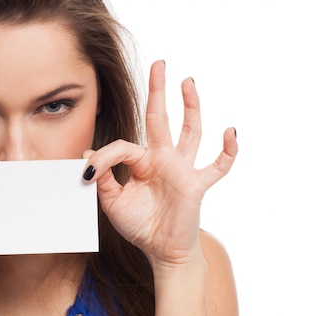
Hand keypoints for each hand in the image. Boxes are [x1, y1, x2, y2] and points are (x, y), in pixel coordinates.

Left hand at [83, 60, 236, 268]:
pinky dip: (227, 151)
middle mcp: (163, 160)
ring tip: (188, 82)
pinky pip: (218, 166)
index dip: (103, 157)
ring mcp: (182, 169)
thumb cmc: (140, 225)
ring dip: (191, 107)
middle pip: (161, 118)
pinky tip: (230, 132)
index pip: (123, 146)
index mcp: (142, 162)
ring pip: (190, 131)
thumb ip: (100, 178)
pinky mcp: (197, 185)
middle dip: (159, 91)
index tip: (86, 174)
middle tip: (159, 64)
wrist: (161, 252)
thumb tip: (85, 154)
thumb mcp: (112, 202)